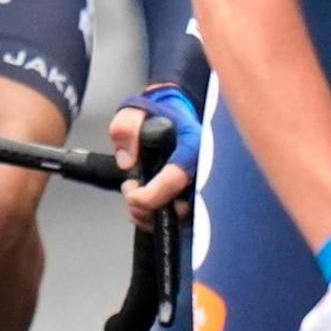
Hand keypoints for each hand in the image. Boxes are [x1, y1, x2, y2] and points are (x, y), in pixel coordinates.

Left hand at [112, 89, 199, 224]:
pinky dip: (157, 220)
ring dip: (151, 217)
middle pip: (182, 206)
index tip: (131, 194)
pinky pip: (181, 219)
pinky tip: (142, 209)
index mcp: (193, 143)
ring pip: (182, 218)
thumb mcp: (136, 109)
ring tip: (133, 201)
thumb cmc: (158, 112)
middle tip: (131, 197)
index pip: (176, 177)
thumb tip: (127, 162)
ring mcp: (202, 183)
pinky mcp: (196, 194)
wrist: (174, 113)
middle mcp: (204, 167)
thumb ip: (126, 128)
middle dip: (149, 209)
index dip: (151, 194)